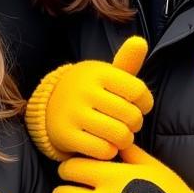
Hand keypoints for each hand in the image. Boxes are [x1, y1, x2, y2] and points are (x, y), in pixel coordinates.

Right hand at [25, 36, 153, 160]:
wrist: (48, 106)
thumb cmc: (89, 90)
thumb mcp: (105, 74)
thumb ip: (126, 61)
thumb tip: (140, 41)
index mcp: (98, 72)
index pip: (138, 91)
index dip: (145, 103)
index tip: (139, 107)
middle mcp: (84, 90)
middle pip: (131, 116)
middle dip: (135, 124)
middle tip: (128, 124)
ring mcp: (73, 113)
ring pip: (119, 134)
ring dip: (125, 140)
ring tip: (120, 136)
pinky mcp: (65, 135)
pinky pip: (102, 150)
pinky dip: (108, 151)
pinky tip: (105, 145)